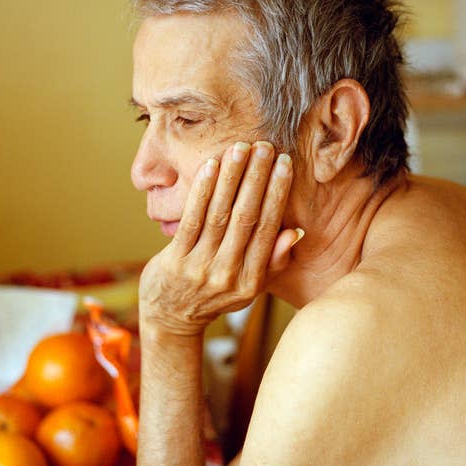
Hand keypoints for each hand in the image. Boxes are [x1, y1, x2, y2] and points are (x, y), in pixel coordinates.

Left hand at [139, 141, 299, 337]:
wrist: (170, 318)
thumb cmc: (214, 296)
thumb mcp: (249, 287)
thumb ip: (272, 261)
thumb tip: (295, 232)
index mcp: (250, 280)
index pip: (268, 229)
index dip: (277, 194)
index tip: (285, 165)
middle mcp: (227, 275)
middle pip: (246, 218)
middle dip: (257, 179)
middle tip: (265, 147)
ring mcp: (199, 268)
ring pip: (219, 215)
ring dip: (231, 178)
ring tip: (240, 148)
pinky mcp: (175, 261)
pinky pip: (191, 219)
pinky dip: (202, 191)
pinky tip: (211, 166)